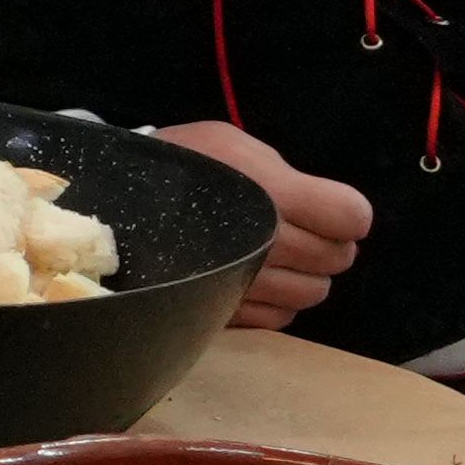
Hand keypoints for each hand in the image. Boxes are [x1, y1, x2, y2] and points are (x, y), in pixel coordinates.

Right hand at [157, 119, 371, 330]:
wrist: (114, 202)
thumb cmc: (182, 163)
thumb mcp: (235, 145)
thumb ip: (288, 175)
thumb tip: (333, 214)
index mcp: (274, 192)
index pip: (351, 217)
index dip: (346, 214)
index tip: (328, 209)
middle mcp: (265, 242)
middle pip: (337, 258)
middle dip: (328, 244)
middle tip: (299, 230)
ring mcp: (245, 281)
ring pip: (312, 294)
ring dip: (304, 276)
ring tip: (277, 256)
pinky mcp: (225, 310)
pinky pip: (279, 319)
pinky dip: (277, 302)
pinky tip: (257, 279)